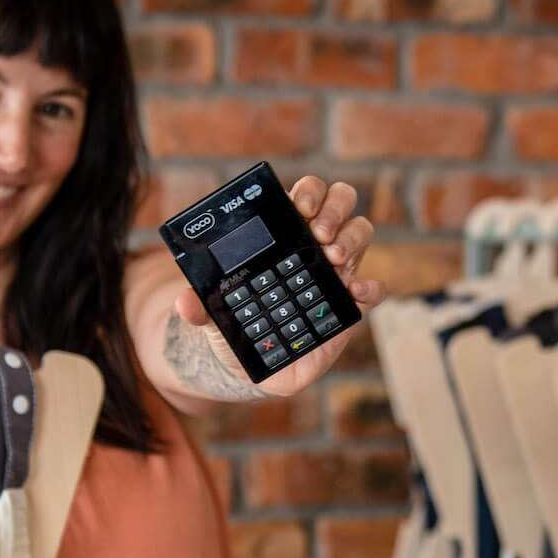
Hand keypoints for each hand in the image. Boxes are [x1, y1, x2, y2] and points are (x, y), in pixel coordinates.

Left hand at [173, 175, 385, 396]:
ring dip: (352, 238)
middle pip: (340, 202)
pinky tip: (354, 292)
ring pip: (360, 232)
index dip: (308, 192)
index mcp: (284, 236)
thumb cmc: (237, 328)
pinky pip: (373, 289)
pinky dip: (371, 287)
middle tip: (318, 233)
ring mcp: (336, 272)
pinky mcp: (349, 306)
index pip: (304, 196)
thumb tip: (185, 302)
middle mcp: (314, 246)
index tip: (300, 207)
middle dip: (334, 209)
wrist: (253, 366)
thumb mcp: (214, 316)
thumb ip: (200, 307)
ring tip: (333, 257)